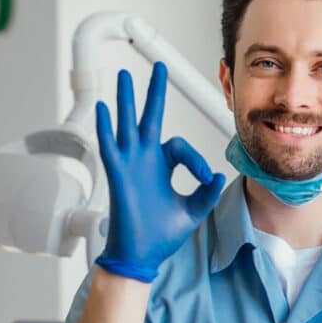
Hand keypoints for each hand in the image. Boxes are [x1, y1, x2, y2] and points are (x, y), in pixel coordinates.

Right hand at [95, 62, 225, 282]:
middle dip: (154, 92)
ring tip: (124, 75)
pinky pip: (110, 145)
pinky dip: (106, 127)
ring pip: (127, 123)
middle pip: (149, 118)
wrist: (142, 256)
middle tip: (159, 67)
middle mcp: (145, 161)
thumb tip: (218, 176)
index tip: (205, 178)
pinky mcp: (118, 175)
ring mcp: (130, 165)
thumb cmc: (161, 235)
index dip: (196, 160)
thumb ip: (206, 193)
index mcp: (163, 167)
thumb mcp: (192, 210)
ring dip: (125, 99)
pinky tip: (103, 107)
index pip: (180, 147)